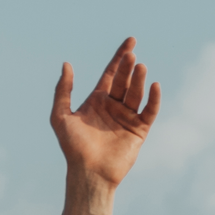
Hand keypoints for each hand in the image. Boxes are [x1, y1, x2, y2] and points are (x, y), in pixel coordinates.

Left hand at [50, 36, 160, 214]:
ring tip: (140, 67)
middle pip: (124, 80)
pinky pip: (149, 111)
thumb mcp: (60, 116)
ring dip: (139, 80)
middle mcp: (114, 106)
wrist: (88, 173)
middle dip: (128, 67)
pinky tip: (154, 86)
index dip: (120, 56)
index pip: (111, 73)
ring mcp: (127, 117)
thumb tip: (66, 64)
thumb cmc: (72, 148)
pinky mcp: (139, 130)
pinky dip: (153, 99)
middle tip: (132, 57)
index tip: (131, 41)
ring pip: (136, 93)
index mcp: (97, 100)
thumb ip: (62, 90)